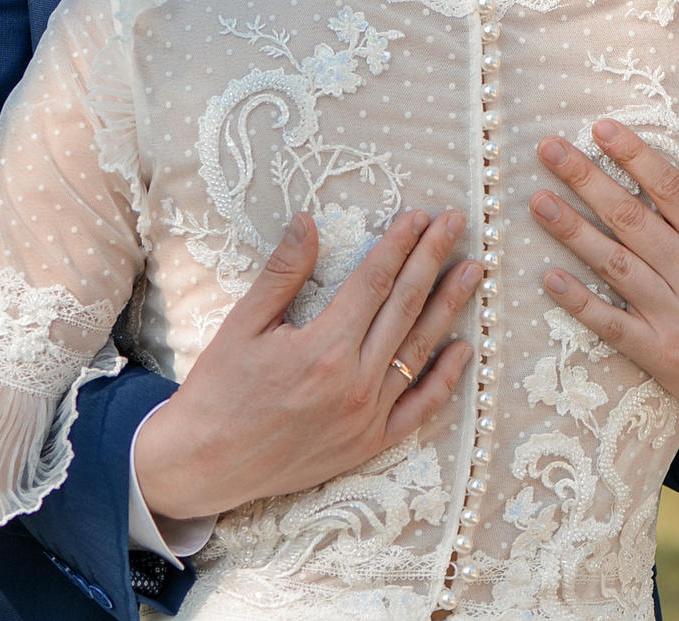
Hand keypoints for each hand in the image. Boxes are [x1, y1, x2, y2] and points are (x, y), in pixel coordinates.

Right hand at [132, 208, 479, 521]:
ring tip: (472, 271)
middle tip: (456, 224)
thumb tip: (308, 222)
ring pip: (419, 351)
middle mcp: (354, 383)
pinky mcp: (369, 444)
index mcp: (323, 349)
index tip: (420, 215)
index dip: (399, 245)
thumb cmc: (219, 391)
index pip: (374, 283)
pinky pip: (419, 408)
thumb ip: (282, 274)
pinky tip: (462, 349)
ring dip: (448, 307)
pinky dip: (445, 378)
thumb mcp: (241, 325)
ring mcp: (367, 417)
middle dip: (432, 259)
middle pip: (405, 308)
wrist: (206, 464)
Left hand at [529, 118, 678, 427]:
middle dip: (586, 180)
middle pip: (631, 219)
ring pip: (615, 265)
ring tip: (538, 201)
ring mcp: (675, 316)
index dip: (633, 155)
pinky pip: (611, 323)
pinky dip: (579, 302)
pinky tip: (549, 277)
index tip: (599, 128)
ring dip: (572, 232)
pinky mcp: (658, 353)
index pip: (670, 188)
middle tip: (549, 150)